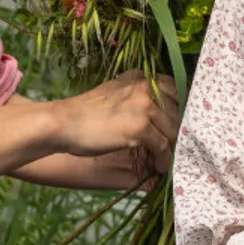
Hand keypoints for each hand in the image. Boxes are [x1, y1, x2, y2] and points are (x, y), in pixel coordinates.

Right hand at [47, 71, 179, 176]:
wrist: (64, 123)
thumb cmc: (86, 112)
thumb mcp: (116, 92)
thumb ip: (137, 95)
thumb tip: (160, 111)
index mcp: (141, 77)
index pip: (175, 89)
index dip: (179, 109)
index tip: (178, 125)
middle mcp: (146, 87)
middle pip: (177, 111)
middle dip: (177, 131)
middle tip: (176, 147)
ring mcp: (145, 106)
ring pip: (173, 130)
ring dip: (173, 147)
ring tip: (168, 159)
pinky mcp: (140, 128)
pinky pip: (163, 146)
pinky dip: (164, 159)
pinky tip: (160, 167)